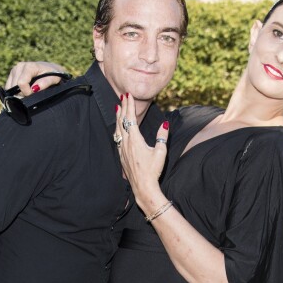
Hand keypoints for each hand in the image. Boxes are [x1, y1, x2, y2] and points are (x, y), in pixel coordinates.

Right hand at [5, 61, 64, 94]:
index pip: (21, 83)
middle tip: (32, 93)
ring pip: (10, 87)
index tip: (34, 94)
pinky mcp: (12, 73)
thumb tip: (34, 89)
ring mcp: (15, 69)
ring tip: (28, 91)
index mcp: (29, 67)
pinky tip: (23, 89)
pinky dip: (15, 91)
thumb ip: (45, 83)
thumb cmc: (53, 75)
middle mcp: (20, 66)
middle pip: (14, 86)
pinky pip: (9, 86)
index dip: (27, 92)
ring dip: (18, 92)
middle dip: (22, 93)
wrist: (50, 69)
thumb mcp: (54, 79)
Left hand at [116, 93, 168, 211]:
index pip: (130, 118)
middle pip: (122, 121)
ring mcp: (122, 150)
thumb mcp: (161, 152)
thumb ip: (162, 136)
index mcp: (135, 140)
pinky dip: (117, 130)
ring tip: (117, 108)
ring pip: (118, 130)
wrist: (143, 187)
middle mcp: (126, 143)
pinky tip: (117, 129)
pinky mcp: (122, 157)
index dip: (129, 105)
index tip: (128, 95)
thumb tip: (165, 123)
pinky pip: (117, 139)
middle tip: (122, 97)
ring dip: (118, 118)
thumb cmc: (153, 170)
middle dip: (123, 108)